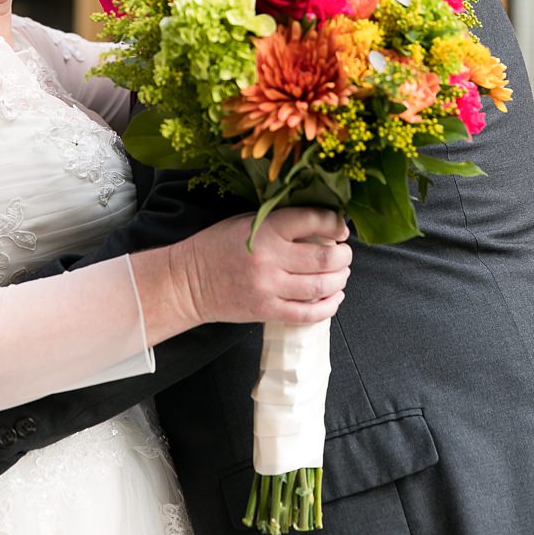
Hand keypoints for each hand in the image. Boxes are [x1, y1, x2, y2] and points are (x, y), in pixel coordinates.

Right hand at [176, 207, 351, 325]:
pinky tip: (334, 298)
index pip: (314, 220)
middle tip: (344, 254)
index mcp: (265, 229)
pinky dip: (328, 307)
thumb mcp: (248, 222)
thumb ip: (282, 222)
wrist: (189, 281)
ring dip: (340, 280)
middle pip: (325, 258)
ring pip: (321, 286)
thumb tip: (322, 225)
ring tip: (341, 274)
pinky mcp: (266, 311)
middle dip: (344, 256)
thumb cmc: (218, 246)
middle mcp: (270, 258)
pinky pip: (307, 314)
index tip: (340, 228)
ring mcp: (269, 287)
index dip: (335, 223)